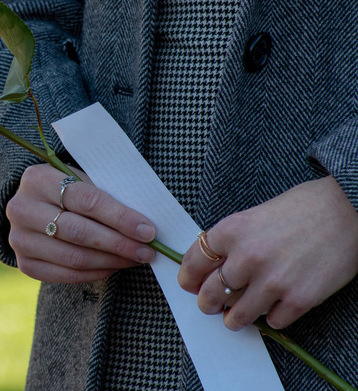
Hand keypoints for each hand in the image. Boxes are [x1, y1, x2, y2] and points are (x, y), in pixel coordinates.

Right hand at [6, 163, 155, 283]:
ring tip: (135, 259)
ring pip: (74, 257)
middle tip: (147, 251)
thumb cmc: (69, 189)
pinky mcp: (25, 263)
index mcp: (37, 178)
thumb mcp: (83, 180)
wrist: (36, 205)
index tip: (148, 230)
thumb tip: (144, 226)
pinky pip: (66, 275)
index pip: (85, 200)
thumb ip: (107, 195)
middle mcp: (21, 208)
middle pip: (79, 231)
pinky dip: (95, 273)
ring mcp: (19, 238)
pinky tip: (113, 266)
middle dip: (119, 243)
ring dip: (111, 261)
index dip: (119, 217)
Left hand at [178, 176, 357, 330]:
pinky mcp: (298, 299)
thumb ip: (231, 241)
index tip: (189, 286)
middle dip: (207, 303)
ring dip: (233, 318)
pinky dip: (270, 318)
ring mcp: (272, 281)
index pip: (193, 264)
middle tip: (209, 306)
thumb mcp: (252, 217)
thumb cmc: (301, 208)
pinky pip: (272, 320)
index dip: (188, 279)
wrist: (346, 210)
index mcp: (230, 231)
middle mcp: (246, 257)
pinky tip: (273, 309)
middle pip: (210, 293)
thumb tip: (212, 266)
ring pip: (237, 314)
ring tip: (233, 318)